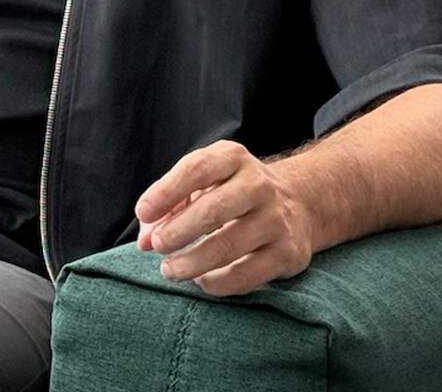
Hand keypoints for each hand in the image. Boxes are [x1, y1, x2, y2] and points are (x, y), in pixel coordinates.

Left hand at [134, 140, 322, 296]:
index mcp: (232, 158)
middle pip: (213, 210)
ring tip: (170, 269)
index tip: (143, 212)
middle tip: (157, 245)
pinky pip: (248, 274)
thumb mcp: (203, 183)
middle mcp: (259, 185)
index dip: (166, 192)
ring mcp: (277, 220)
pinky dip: (217, 282)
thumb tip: (145, 241)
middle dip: (178, 231)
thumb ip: (169, 206)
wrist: (298, 204)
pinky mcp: (288, 253)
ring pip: (229, 245)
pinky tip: (201, 280)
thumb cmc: (232, 193)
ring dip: (192, 262)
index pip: (197, 169)